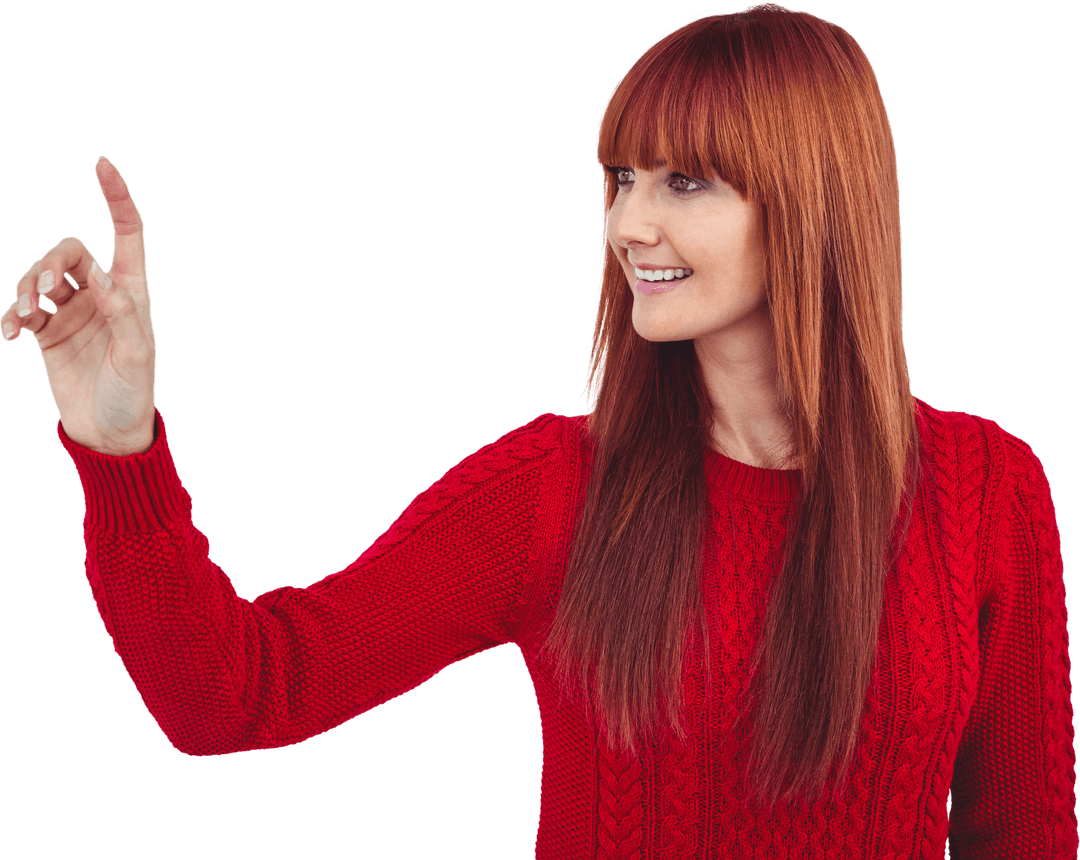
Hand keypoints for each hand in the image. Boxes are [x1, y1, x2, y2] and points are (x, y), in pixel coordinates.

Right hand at [2, 156, 156, 455]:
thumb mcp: (137, 356)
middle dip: (53, 261)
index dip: (117, 198)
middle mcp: (103, 296)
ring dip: (27, 288)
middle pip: (70, 253)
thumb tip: (99, 277)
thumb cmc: (133, 393)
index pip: (127, 234)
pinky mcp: (47, 333)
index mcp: (133, 292)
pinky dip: (11, 314)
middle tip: (45, 289)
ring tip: (26, 316)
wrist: (109, 433)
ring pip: (40, 277)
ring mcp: (73, 312)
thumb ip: (123, 315)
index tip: (101, 164)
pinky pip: (22, 309)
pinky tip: (7, 331)